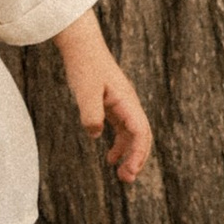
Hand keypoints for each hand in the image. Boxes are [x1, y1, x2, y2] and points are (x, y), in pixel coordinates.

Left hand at [54, 11, 150, 185]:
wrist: (81, 44)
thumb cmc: (85, 65)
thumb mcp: (85, 91)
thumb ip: (91, 114)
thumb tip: (96, 135)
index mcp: (127, 101)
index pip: (140, 132)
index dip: (138, 153)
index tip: (129, 171)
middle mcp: (129, 104)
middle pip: (142, 136)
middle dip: (138, 158)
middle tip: (126, 179)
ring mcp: (122, 104)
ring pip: (132, 134)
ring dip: (129, 154)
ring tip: (119, 173)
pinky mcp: (112, 104)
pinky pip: (122, 129)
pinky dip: (119, 145)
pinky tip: (109, 156)